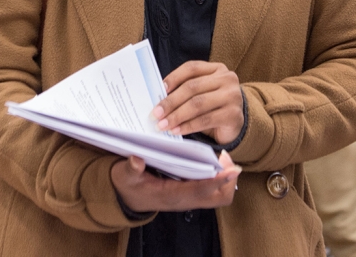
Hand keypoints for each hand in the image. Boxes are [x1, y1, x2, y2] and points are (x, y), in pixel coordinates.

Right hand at [111, 150, 240, 213]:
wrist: (126, 198)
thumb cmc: (128, 186)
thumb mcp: (124, 175)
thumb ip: (130, 169)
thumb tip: (137, 160)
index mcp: (171, 195)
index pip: (199, 191)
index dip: (217, 181)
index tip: (231, 169)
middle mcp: (184, 199)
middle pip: (218, 197)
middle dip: (227, 180)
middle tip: (224, 157)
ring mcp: (189, 198)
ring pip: (218, 195)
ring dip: (225, 178)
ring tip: (221, 156)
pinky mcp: (190, 193)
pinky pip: (212, 190)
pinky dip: (218, 177)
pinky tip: (212, 159)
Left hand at [153, 61, 243, 144]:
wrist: (236, 123)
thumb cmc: (214, 106)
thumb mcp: (203, 92)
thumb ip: (187, 90)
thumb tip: (160, 98)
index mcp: (217, 68)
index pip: (192, 68)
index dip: (174, 77)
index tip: (159, 89)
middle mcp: (227, 79)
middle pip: (193, 87)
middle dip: (171, 101)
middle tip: (156, 113)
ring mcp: (232, 96)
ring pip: (198, 104)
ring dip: (177, 115)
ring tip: (163, 125)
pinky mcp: (233, 115)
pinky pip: (205, 120)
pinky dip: (187, 126)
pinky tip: (176, 131)